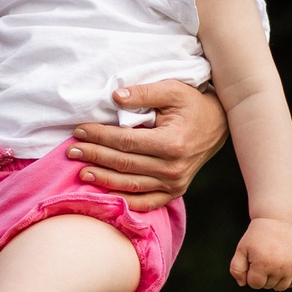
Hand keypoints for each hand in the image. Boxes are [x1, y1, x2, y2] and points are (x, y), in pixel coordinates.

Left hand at [70, 79, 228, 212]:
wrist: (219, 124)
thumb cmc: (192, 103)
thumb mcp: (172, 89)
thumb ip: (143, 93)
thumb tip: (114, 97)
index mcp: (171, 143)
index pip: (125, 142)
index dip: (99, 137)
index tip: (79, 131)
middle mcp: (173, 168)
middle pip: (124, 164)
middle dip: (95, 157)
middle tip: (72, 151)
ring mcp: (175, 183)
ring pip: (131, 185)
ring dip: (103, 180)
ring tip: (82, 172)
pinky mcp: (176, 191)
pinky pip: (147, 202)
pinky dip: (125, 200)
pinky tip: (106, 194)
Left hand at [231, 218, 291, 290]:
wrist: (277, 221)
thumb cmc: (257, 236)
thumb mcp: (242, 249)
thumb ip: (237, 268)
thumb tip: (243, 284)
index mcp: (263, 264)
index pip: (255, 284)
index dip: (250, 274)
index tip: (252, 261)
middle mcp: (279, 268)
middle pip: (267, 286)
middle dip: (262, 276)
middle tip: (262, 258)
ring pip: (280, 287)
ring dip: (274, 280)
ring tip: (271, 264)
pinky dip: (286, 279)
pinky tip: (281, 268)